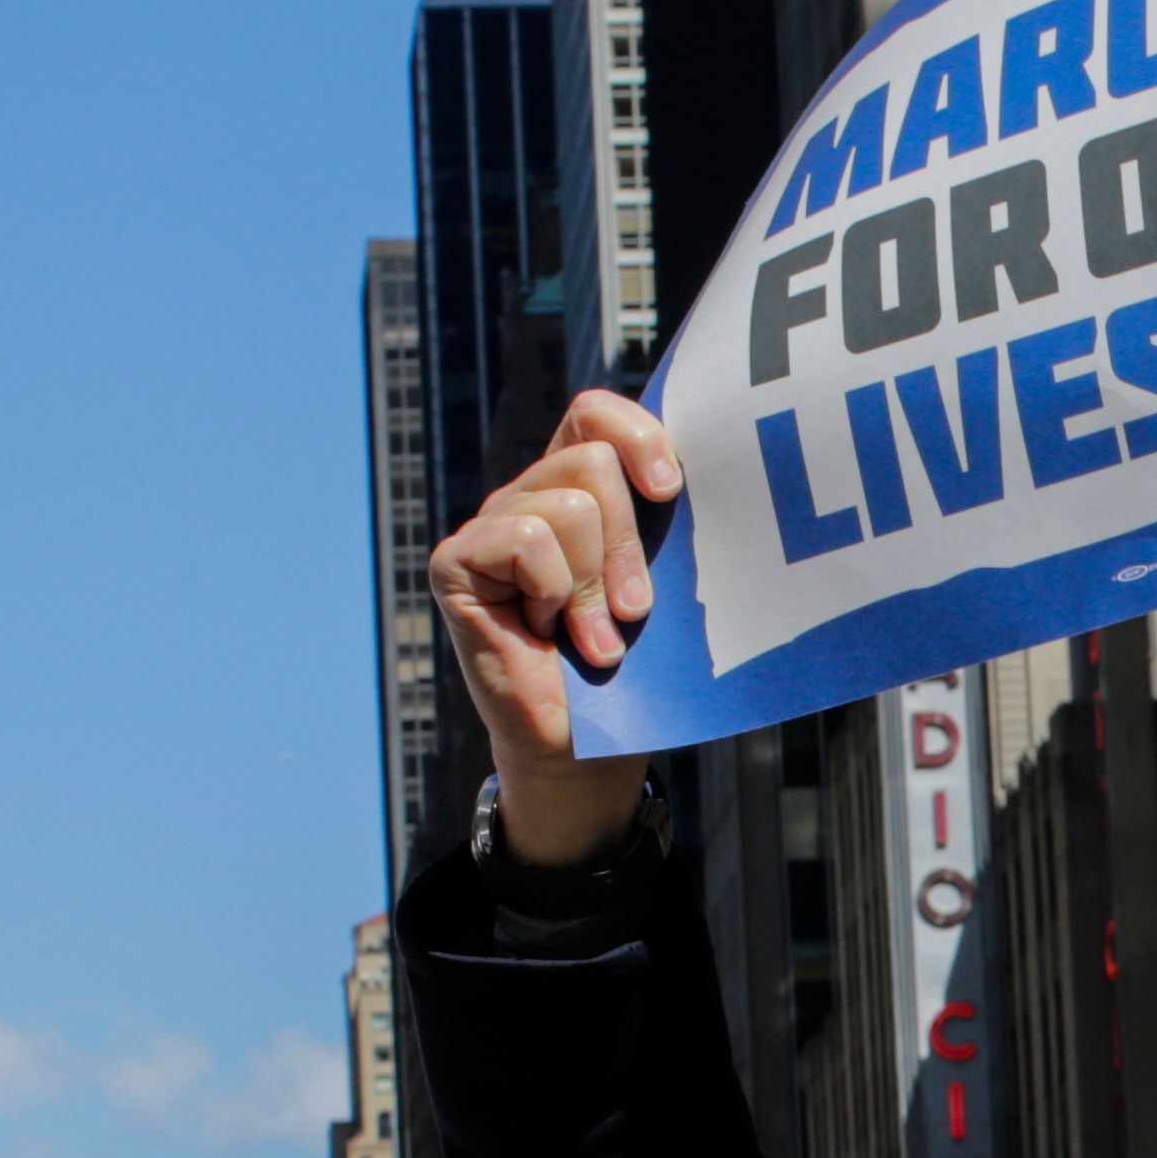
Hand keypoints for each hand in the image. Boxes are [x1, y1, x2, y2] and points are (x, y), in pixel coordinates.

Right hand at [425, 390, 685, 864]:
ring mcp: (490, 526)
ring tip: (596, 635)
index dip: (636, 434)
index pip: (594, 413)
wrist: (588, 744)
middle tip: (634, 609)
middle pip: (592, 461)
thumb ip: (669, 526)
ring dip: (594, 585)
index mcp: (579, 488)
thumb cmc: (636, 665)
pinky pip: (526, 540)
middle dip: (628, 544)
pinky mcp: (458, 561)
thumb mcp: (666, 583)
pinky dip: (555, 592)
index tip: (671, 490)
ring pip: (568, 506)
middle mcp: (530, 496)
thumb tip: (699, 485)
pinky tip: (551, 632)